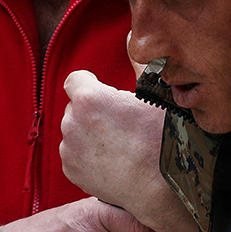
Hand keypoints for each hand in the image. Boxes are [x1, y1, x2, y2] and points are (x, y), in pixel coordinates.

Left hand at [60, 71, 199, 231]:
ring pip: (75, 131)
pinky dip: (88, 156)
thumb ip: (138, 67)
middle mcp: (71, 121)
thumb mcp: (154, 98)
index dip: (90, 83)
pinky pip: (75, 154)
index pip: (76, 79)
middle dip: (93, 111)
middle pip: (76, 106)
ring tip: (118, 145)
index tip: (104, 93)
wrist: (159, 189)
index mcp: (89, 98)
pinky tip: (111, 161)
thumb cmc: (161, 142)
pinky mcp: (71, 170)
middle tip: (120, 124)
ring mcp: (69, 148)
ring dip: (89, 134)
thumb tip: (134, 42)